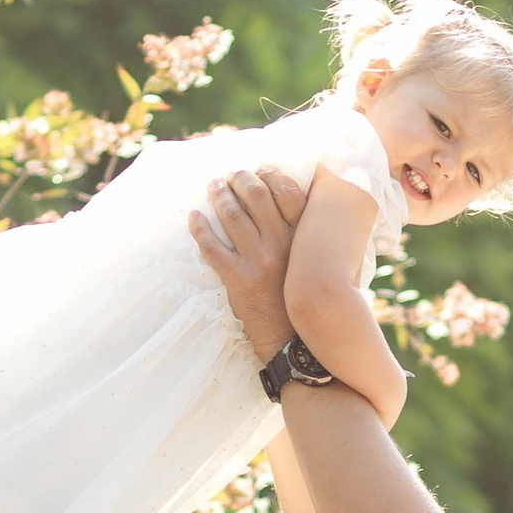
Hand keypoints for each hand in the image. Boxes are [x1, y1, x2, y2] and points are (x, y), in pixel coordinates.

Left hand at [189, 163, 308, 364]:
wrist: (294, 343)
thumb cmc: (305, 301)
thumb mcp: (318, 266)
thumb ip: (310, 240)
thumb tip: (303, 210)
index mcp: (305, 239)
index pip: (288, 191)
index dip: (270, 174)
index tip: (260, 169)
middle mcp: (283, 245)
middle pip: (256, 195)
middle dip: (240, 179)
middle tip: (230, 175)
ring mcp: (259, 262)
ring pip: (232, 215)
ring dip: (218, 195)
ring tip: (213, 187)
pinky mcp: (238, 280)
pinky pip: (212, 247)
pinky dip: (199, 228)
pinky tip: (193, 218)